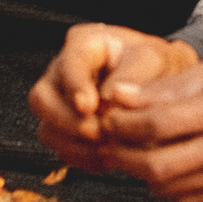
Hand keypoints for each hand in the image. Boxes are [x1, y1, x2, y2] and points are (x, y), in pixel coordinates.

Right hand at [28, 23, 198, 146]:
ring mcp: (60, 101)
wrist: (161, 84)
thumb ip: (132, 75)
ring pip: (47, 128)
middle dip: (67, 121)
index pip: (68, 64)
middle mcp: (63, 71)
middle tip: (97, 132)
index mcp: (84, 44)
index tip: (89, 106)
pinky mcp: (65, 128)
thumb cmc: (154, 65)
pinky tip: (107, 156)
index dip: (75, 87)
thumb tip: (106, 100)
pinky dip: (82, 157)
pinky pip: (60, 148)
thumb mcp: (152, 59)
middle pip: (41, 98)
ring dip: (75, 144)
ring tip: (108, 148)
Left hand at [79, 61, 202, 201]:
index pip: (157, 125)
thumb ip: (161, 89)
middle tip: (111, 142)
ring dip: (141, 173)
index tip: (107, 119)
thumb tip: (117, 96)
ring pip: (167, 188)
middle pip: (158, 165)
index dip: (123, 125)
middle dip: (124, 156)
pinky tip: (164, 167)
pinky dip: (166, 187)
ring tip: (134, 153)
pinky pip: (186, 200)